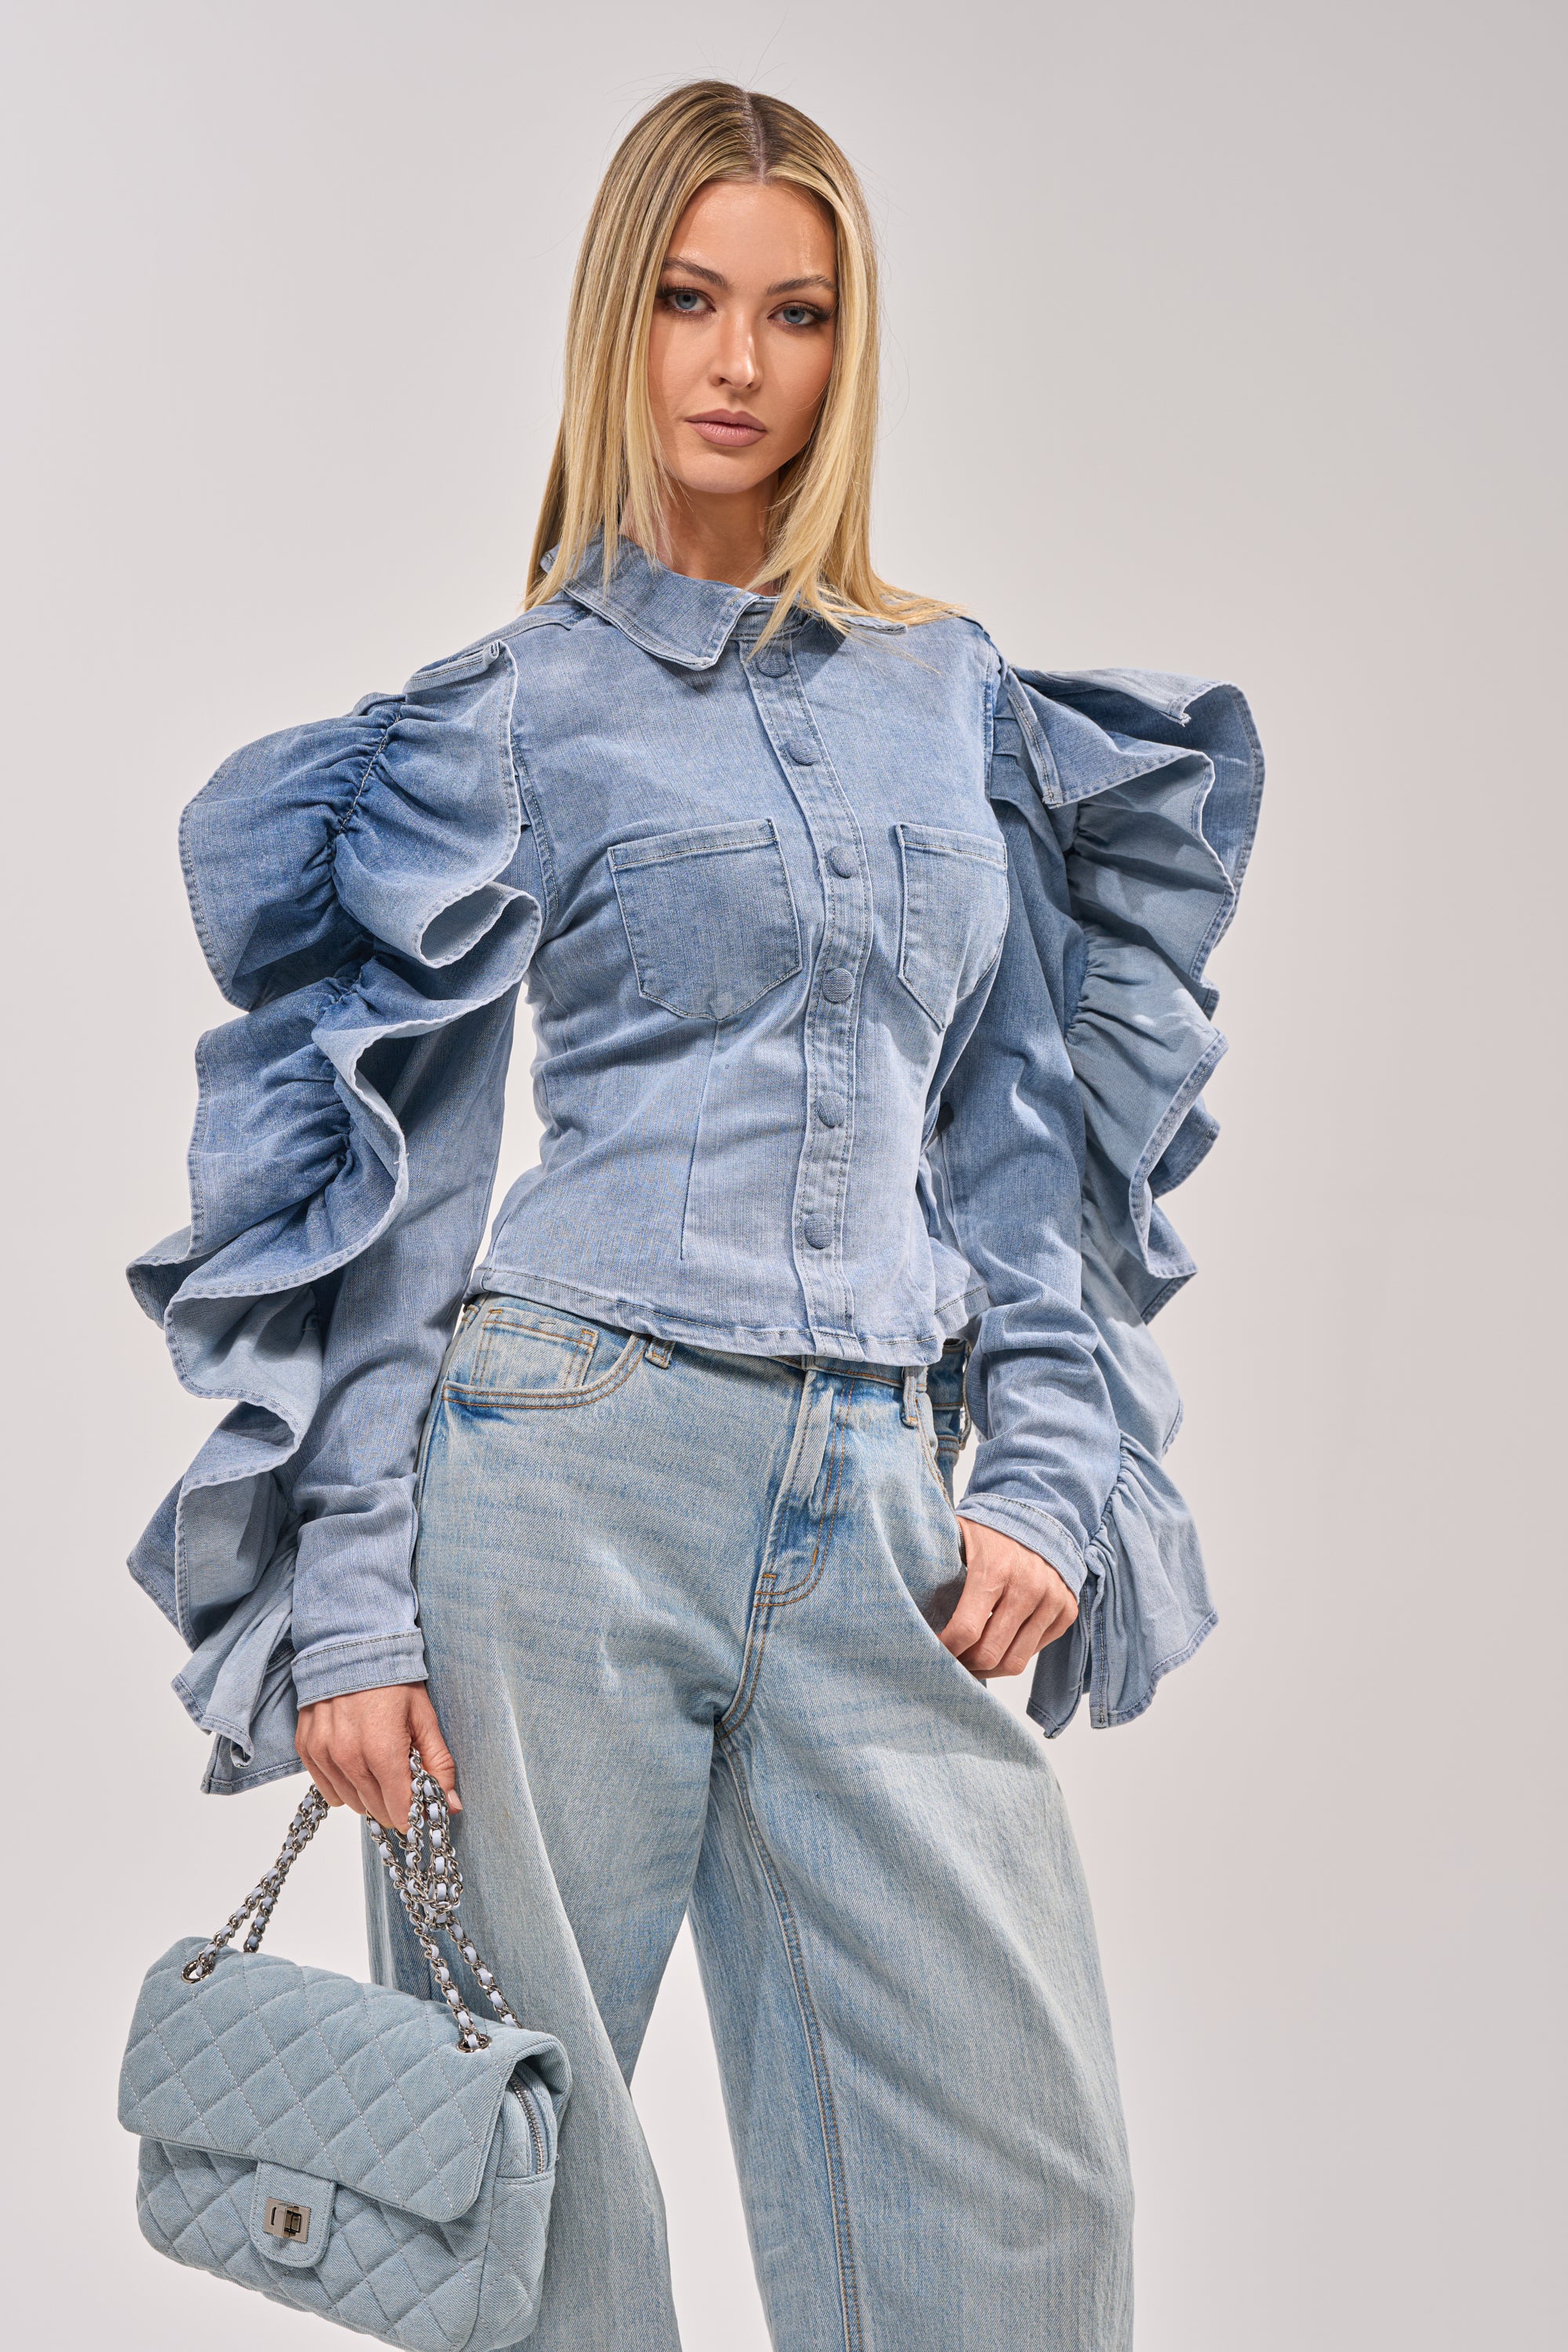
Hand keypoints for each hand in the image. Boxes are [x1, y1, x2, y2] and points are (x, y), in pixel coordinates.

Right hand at [295, 1683, 459, 1832]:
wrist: (352, 1645)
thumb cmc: (393, 1679)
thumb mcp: (425, 1718)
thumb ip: (439, 1764)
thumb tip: (451, 1806)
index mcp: (382, 1750)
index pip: (399, 1810)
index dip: (413, 1814)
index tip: (421, 1807)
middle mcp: (348, 1757)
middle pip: (375, 1810)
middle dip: (394, 1803)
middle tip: (404, 1782)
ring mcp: (323, 1754)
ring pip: (350, 1803)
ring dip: (368, 1795)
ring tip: (379, 1766)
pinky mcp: (306, 1749)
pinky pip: (327, 1789)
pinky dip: (344, 1784)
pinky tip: (357, 1762)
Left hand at [944, 1518, 1078, 1677]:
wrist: (1039, 1516)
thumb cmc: (990, 1532)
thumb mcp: (958, 1537)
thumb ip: (935, 1565)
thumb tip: (905, 1601)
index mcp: (994, 1569)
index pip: (966, 1630)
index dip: (944, 1649)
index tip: (930, 1650)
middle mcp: (1028, 1586)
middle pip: (991, 1653)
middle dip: (964, 1665)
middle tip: (948, 1663)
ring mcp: (1051, 1600)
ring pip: (1015, 1661)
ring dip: (988, 1669)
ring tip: (969, 1662)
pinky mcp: (1066, 1611)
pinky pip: (1035, 1651)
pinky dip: (1013, 1654)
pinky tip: (996, 1644)